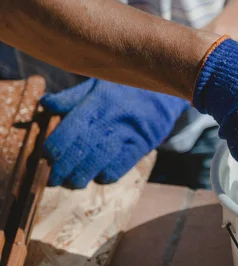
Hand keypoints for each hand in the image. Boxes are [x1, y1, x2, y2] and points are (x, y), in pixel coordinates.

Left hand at [41, 79, 187, 187]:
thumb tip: (45, 103)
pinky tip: (100, 177)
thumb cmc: (126, 87)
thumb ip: (72, 96)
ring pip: (101, 158)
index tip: (45, 158)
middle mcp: (111, 118)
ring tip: (74, 182)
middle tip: (54, 179)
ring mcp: (128, 133)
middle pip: (82, 148)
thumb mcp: (98, 83)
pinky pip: (124, 163)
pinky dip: (110, 173)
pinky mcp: (143, 143)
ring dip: (84, 174)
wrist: (164, 91)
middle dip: (65, 167)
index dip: (55, 148)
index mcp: (96, 102)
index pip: (69, 130)